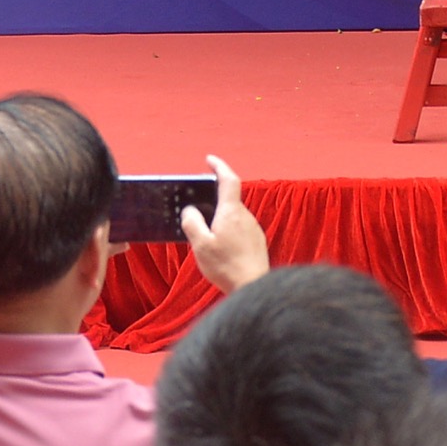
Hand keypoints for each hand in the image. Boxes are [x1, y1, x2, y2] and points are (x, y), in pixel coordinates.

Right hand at [184, 155, 271, 293]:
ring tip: (206, 236)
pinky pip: (239, 228)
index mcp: (231, 212)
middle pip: (229, 199)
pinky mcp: (256, 241)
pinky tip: (220, 248)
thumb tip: (190, 210)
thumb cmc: (225, 266)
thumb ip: (192, 223)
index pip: (228, 179)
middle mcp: (245, 216)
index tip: (209, 160)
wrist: (252, 286)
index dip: (219, 166)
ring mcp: (253, 228)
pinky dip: (228, 231)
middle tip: (197, 209)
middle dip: (213, 200)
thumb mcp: (200, 245)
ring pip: (233, 216)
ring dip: (220, 219)